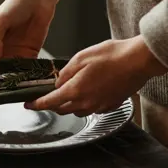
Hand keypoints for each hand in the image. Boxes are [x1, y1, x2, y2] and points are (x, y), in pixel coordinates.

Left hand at [25, 36, 167, 115]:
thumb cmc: (112, 56)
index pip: (49, 102)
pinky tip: (89, 91)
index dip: (36, 104)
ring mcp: (99, 106)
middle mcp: (86, 103)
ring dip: (69, 104)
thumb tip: (57, 82)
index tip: (28, 105)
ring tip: (70, 91)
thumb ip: (65, 72)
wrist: (139, 61)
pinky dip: (86, 103)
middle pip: (62, 109)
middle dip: (52, 104)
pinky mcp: (110, 106)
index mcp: (75, 91)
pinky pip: (92, 109)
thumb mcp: (80, 58)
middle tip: (48, 95)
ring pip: (77, 111)